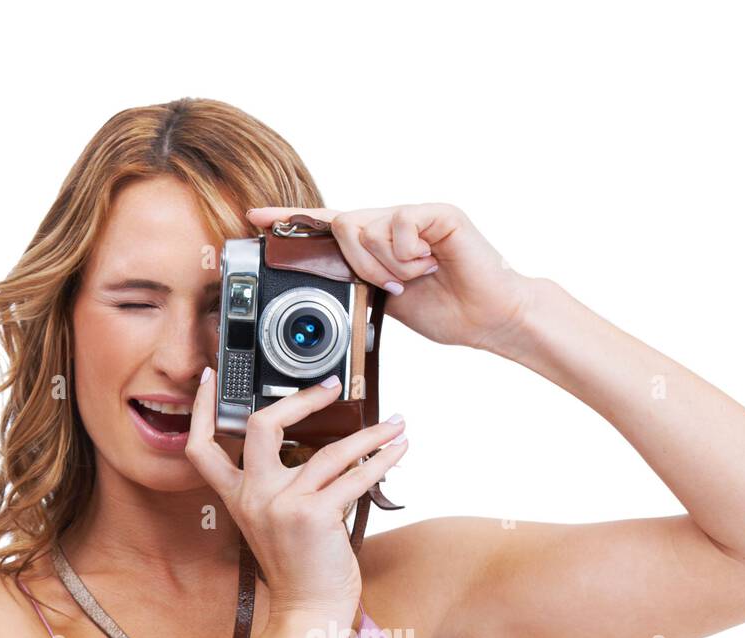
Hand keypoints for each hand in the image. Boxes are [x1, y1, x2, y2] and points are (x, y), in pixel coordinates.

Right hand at [184, 369, 408, 619]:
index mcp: (238, 497)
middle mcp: (254, 497)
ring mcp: (283, 505)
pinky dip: (382, 461)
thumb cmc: (300, 568)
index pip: (203, 447)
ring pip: (330, 451)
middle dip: (301, 399)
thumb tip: (321, 446)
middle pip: (262, 426)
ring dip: (370, 435)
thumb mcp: (274, 523)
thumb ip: (281, 487)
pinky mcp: (314, 516)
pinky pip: (354, 477)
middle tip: (332, 386)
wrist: (309, 612)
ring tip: (394, 426)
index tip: (210, 377)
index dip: (200, 407)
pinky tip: (398, 451)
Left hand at [246, 202, 534, 354]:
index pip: (327, 223)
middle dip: (358, 264)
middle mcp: (393, 221)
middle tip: (389, 287)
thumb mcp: (387, 301)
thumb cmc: (448, 311)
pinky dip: (408, 255)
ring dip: (386, 265)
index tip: (254, 218)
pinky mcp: (437, 212)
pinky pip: (398, 226)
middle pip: (343, 225)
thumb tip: (328, 281)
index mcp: (379, 242)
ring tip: (416, 278)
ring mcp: (415, 213)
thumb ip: (358, 283)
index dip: (291, 220)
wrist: (490, 317)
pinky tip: (431, 264)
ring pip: (367, 228)